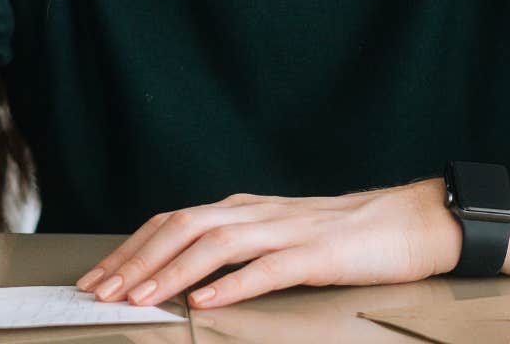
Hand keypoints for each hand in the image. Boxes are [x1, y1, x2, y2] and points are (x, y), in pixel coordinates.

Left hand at [74, 179, 462, 309]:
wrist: (410, 222)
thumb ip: (237, 250)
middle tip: (102, 291)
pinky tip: (206, 300)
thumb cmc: (345, 237)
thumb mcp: (279, 237)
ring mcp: (286, 230)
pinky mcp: (317, 253)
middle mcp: (256, 212)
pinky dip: (232, 284)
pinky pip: (267, 268)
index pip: (173, 222)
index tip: (99, 278)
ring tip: (140, 297)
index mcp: (243, 208)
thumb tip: (186, 278)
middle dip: (137, 260)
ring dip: (172, 272)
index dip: (131, 248)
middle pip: (182, 227)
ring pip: (215, 245)